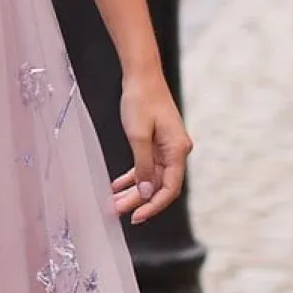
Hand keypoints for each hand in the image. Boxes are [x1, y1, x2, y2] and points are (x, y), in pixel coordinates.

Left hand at [111, 69, 191, 225]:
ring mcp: (167, 147)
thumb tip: (145, 193)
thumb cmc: (141, 100)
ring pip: (151, 177)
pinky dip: (132, 176)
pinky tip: (117, 185)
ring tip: (114, 202)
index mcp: (177, 150)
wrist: (142, 75)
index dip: (153, 205)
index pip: (169, 188)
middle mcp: (176, 151)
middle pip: (158, 185)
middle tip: (117, 212)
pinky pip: (146, 165)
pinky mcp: (157, 142)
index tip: (136, 217)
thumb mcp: (138, 136)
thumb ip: (143, 167)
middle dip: (138, 201)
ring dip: (133, 191)